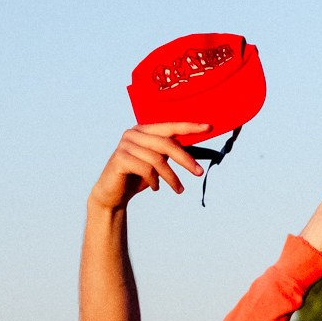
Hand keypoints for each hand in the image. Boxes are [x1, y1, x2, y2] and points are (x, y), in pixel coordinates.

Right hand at [87, 123, 212, 209]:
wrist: (112, 194)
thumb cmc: (138, 177)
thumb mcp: (157, 163)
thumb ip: (171, 154)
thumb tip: (199, 154)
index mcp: (144, 130)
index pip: (170, 126)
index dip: (189, 127)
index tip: (208, 127)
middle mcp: (134, 133)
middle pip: (166, 143)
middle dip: (185, 159)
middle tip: (199, 172)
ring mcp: (125, 144)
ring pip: (158, 159)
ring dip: (172, 177)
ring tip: (179, 189)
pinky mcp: (120, 158)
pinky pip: (146, 169)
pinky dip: (155, 180)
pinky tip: (156, 188)